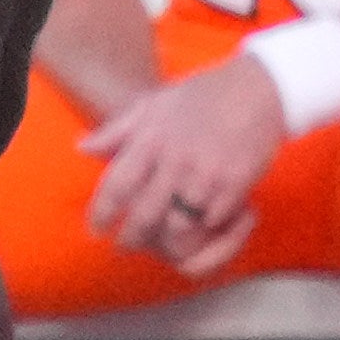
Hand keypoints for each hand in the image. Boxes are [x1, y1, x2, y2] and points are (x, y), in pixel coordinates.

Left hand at [76, 58, 284, 276]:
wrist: (256, 90)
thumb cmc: (201, 95)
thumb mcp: (153, 104)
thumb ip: (117, 130)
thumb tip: (82, 148)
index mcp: (150, 139)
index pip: (117, 185)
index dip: (102, 212)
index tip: (96, 230)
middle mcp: (174, 161)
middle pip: (144, 214)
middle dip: (131, 238)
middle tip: (123, 248)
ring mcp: (205, 175)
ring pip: (178, 225)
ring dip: (167, 240)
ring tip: (158, 246)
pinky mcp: (234, 185)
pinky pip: (212, 222)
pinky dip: (203, 231)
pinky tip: (197, 231)